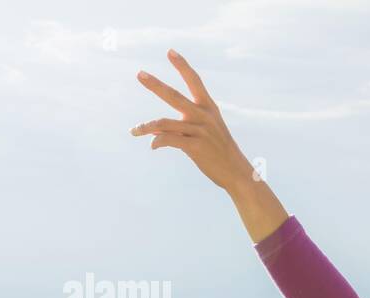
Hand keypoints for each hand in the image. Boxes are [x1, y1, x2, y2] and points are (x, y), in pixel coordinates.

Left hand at [131, 50, 254, 191]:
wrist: (236, 173)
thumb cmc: (219, 152)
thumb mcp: (207, 131)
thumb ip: (182, 126)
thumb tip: (154, 131)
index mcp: (209, 108)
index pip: (195, 82)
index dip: (182, 66)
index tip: (170, 52)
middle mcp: (204, 116)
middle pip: (174, 96)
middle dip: (155, 85)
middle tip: (140, 74)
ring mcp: (200, 131)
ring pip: (164, 123)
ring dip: (146, 127)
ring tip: (133, 131)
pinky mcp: (195, 147)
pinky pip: (169, 140)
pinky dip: (158, 142)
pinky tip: (153, 146)